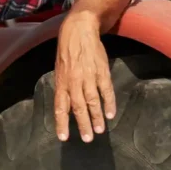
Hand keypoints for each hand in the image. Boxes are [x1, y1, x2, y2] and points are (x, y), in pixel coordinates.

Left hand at [54, 10, 115, 141]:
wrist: (79, 31)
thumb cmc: (67, 51)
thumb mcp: (59, 70)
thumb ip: (64, 88)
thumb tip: (67, 107)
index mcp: (61, 82)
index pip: (60, 106)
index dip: (62, 122)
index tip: (64, 138)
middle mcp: (74, 81)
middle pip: (78, 107)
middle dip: (83, 124)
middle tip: (88, 139)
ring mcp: (88, 76)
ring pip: (93, 101)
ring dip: (97, 117)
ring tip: (100, 130)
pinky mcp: (101, 71)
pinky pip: (106, 90)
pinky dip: (109, 102)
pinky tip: (111, 114)